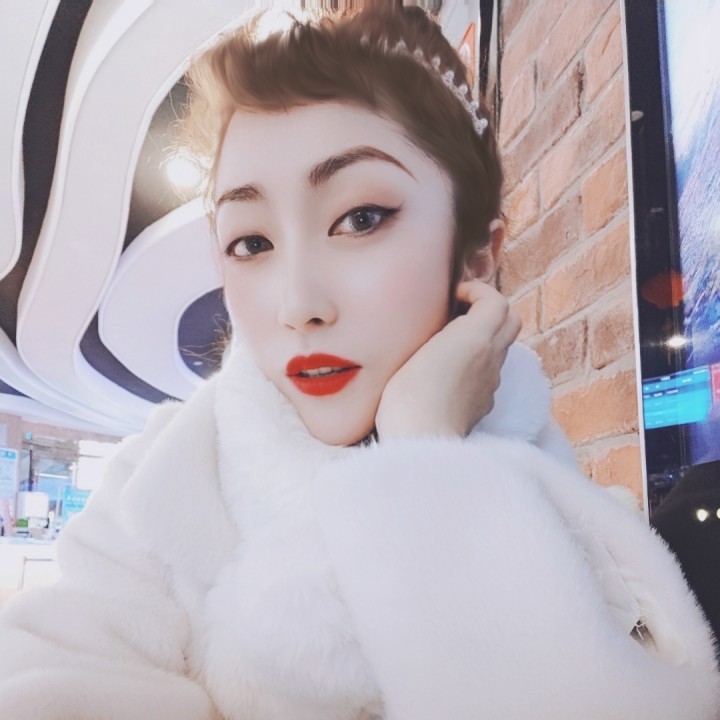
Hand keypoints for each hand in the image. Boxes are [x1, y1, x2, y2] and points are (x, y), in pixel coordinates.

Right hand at [375, 280, 520, 439]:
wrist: (422, 442)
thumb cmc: (410, 394)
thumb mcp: (413, 349)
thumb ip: (434, 330)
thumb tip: (442, 327)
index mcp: (476, 337)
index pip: (496, 300)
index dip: (476, 290)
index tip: (451, 295)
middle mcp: (491, 357)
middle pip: (510, 321)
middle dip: (488, 310)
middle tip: (458, 313)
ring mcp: (490, 383)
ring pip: (499, 349)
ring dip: (481, 339)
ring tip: (449, 343)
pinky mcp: (483, 404)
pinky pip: (488, 375)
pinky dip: (476, 365)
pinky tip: (448, 374)